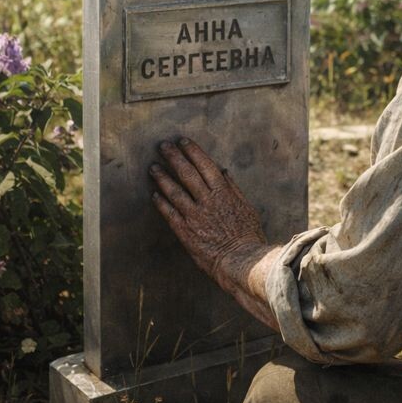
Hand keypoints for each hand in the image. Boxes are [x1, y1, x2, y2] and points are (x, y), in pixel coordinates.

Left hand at [150, 139, 265, 290]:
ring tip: (153, 167)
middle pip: (187, 173)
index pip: (205, 165)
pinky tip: (154, 194)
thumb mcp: (247, 208)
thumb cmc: (248, 236)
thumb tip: (224, 171)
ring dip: (162, 177)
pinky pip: (169, 213)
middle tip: (163, 146)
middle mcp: (207, 200)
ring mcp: (195, 215)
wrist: (241, 261)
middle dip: (174, 157)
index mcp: (223, 192)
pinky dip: (161, 203)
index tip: (183, 141)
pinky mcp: (186, 231)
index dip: (193, 151)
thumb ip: (234, 189)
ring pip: (174, 191)